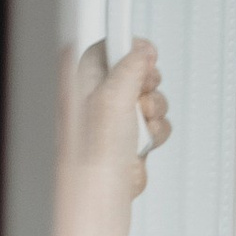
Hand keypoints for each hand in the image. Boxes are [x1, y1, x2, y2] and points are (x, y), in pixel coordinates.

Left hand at [66, 33, 169, 189]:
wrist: (102, 190)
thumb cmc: (93, 151)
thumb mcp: (113, 95)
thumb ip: (131, 65)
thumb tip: (142, 50)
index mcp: (81, 75)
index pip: (108, 44)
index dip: (129, 46)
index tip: (145, 53)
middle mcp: (96, 93)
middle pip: (135, 70)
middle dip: (148, 85)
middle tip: (139, 96)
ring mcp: (115, 115)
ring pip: (150, 98)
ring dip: (153, 112)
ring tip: (138, 125)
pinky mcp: (130, 135)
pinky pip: (154, 123)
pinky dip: (155, 132)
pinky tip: (142, 141)